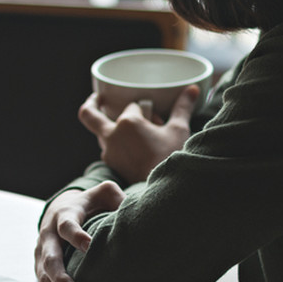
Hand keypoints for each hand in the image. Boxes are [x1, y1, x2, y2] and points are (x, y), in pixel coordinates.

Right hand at [35, 181, 124, 281]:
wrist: (60, 207)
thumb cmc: (88, 203)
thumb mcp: (101, 194)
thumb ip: (114, 196)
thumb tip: (132, 208)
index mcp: (64, 215)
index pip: (67, 226)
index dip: (77, 235)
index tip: (89, 246)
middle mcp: (48, 234)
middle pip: (51, 256)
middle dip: (61, 276)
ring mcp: (42, 251)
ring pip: (44, 274)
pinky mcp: (40, 264)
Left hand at [79, 85, 200, 183]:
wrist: (166, 192)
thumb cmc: (172, 159)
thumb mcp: (179, 130)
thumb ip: (183, 107)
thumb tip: (193, 89)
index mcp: (128, 122)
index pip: (134, 106)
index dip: (148, 111)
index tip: (158, 121)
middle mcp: (112, 135)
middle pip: (89, 114)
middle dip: (92, 103)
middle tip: (99, 99)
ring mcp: (109, 152)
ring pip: (102, 132)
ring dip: (114, 128)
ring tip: (137, 135)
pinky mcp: (111, 165)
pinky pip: (108, 148)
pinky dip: (117, 144)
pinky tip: (134, 148)